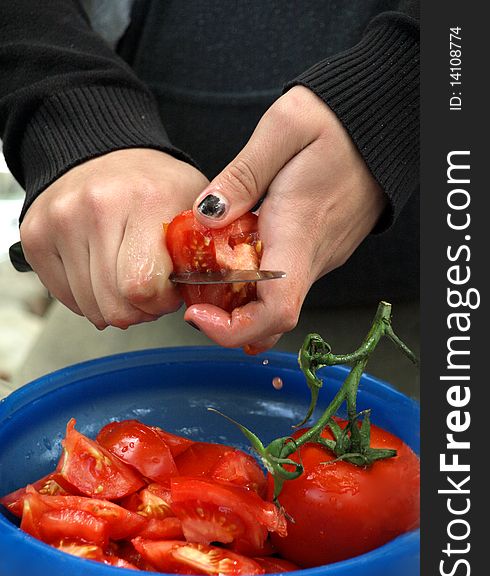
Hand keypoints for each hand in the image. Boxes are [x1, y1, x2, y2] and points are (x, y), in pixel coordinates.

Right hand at [21, 149, 208, 328]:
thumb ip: (204, 252)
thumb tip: (202, 299)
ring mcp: (59, 220)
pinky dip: (88, 297)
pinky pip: (65, 299)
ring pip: (89, 307)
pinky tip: (101, 272)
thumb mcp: (195, 209)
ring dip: (114, 305)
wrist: (106, 152)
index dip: (160, 302)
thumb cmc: (155, 185)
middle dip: (139, 310)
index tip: (167, 290)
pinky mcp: (35, 235)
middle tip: (149, 288)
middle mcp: (96, 207)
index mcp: (146, 200)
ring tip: (126, 276)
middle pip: (114, 305)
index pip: (142, 286)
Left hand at [187, 86, 385, 351]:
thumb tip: (206, 215)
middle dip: (228, 321)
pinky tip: (238, 255)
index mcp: (300, 232)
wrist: (383, 124)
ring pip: (277, 303)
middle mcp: (313, 256)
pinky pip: (286, 282)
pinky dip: (256, 283)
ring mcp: (320, 257)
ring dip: (239, 302)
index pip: (275, 310)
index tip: (197, 314)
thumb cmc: (338, 123)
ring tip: (209, 270)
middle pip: (271, 319)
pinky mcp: (320, 250)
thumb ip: (242, 174)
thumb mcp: (284, 127)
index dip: (233, 329)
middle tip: (193, 296)